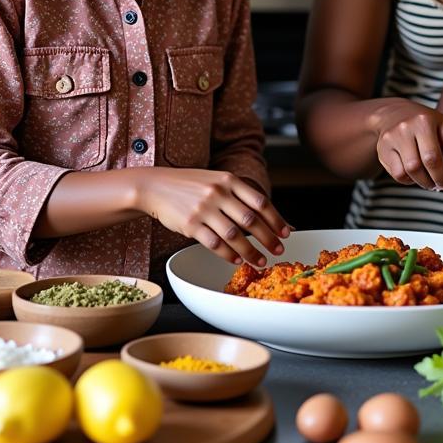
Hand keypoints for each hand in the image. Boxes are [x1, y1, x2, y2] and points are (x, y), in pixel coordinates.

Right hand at [139, 168, 289, 266]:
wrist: (156, 186)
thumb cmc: (191, 185)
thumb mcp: (216, 180)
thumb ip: (238, 194)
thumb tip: (265, 214)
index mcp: (228, 180)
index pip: (260, 201)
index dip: (275, 219)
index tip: (285, 233)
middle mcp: (218, 193)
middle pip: (251, 220)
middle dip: (268, 238)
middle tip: (278, 250)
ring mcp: (204, 209)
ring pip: (234, 235)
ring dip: (250, 251)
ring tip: (260, 261)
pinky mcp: (190, 224)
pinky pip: (214, 244)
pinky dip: (228, 254)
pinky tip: (236, 260)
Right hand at [372, 100, 442, 190]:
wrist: (396, 112)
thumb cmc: (426, 123)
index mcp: (423, 122)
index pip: (432, 157)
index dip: (440, 175)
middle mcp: (404, 128)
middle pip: (416, 166)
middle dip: (429, 181)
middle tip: (437, 184)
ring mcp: (390, 138)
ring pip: (404, 172)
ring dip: (419, 182)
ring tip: (427, 180)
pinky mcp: (381, 149)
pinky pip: (395, 174)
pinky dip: (407, 179)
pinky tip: (415, 174)